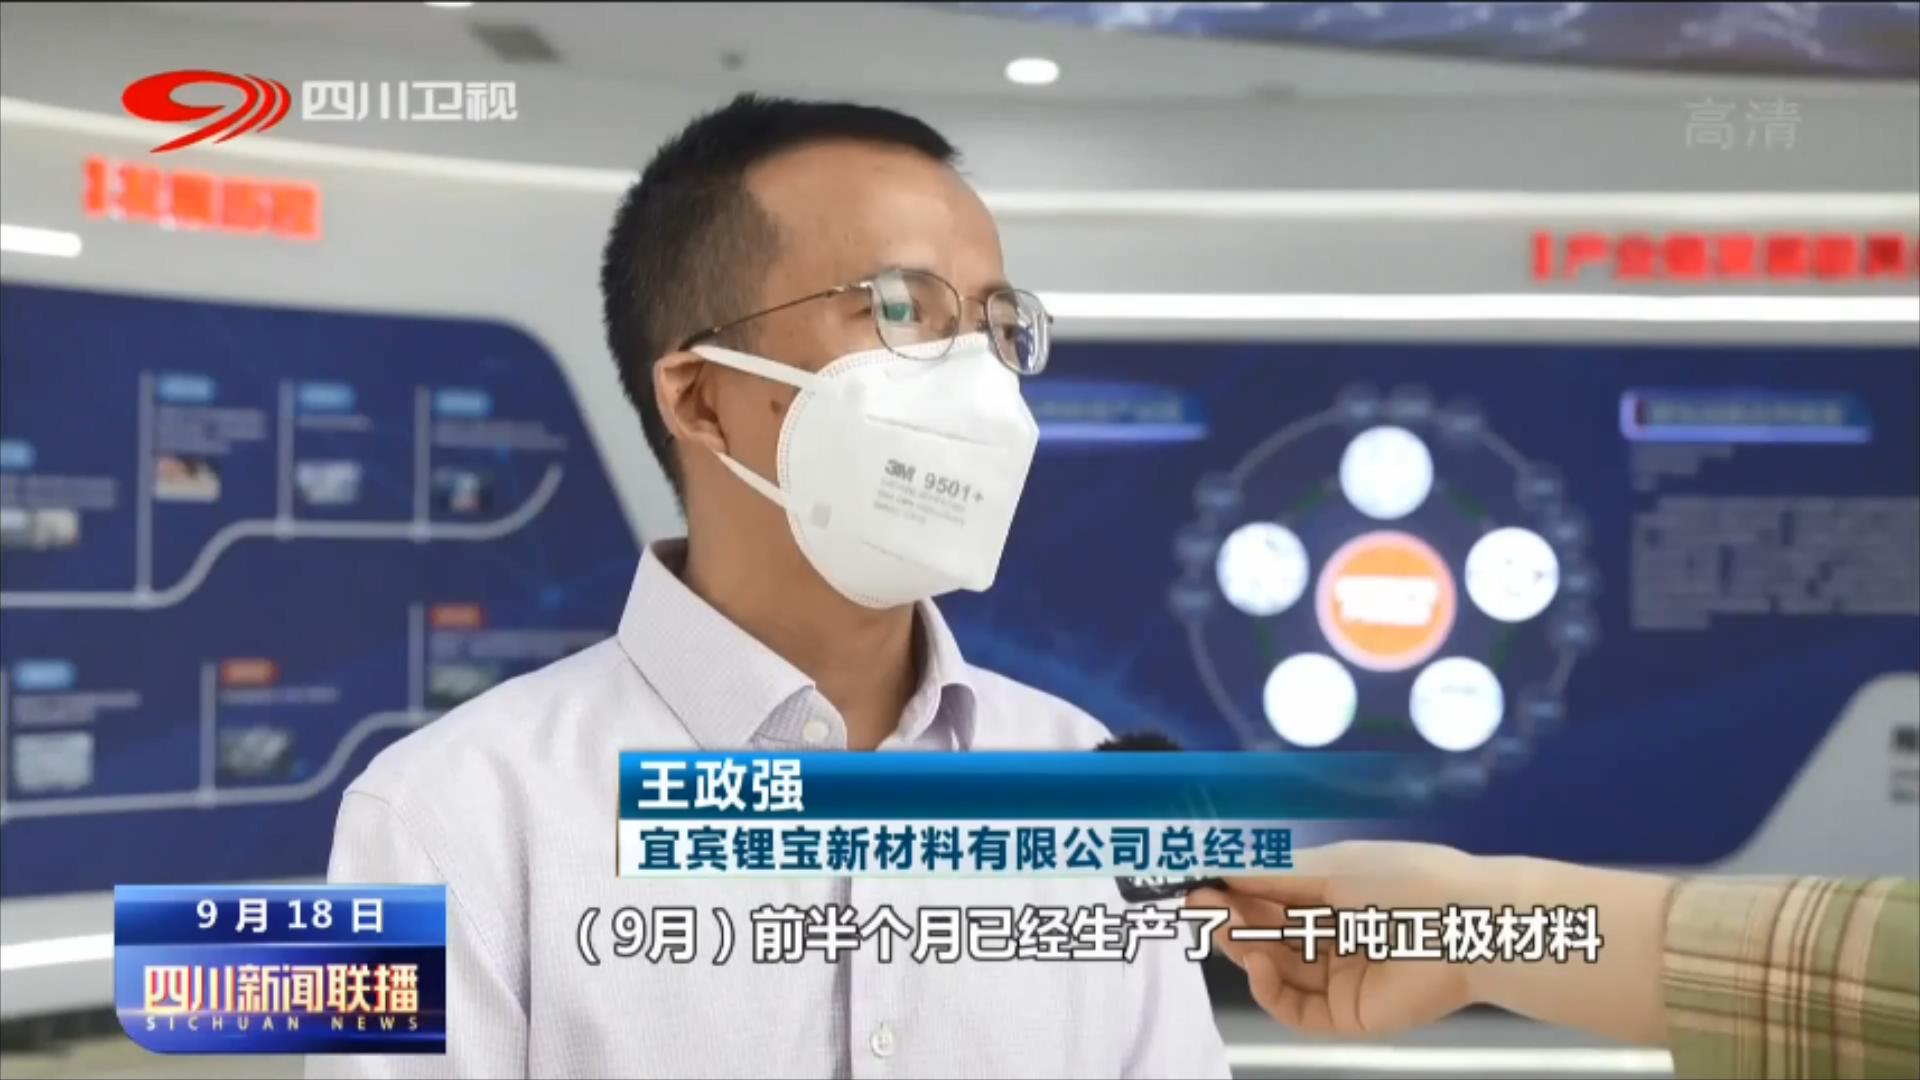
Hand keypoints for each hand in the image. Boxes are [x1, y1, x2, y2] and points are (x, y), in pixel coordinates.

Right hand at [1187, 840, 1493, 1037]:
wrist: (1469, 924)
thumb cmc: (1406, 881)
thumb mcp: (1333, 866)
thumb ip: (1275, 874)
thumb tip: (1223, 869)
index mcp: (1334, 893)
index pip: (1272, 897)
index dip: (1233, 892)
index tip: (1197, 884)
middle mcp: (1334, 935)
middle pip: (1267, 935)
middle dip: (1232, 920)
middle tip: (1200, 907)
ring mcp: (1340, 976)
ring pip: (1275, 970)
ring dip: (1245, 951)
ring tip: (1228, 932)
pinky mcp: (1348, 1013)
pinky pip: (1296, 1009)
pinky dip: (1269, 991)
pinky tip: (1257, 967)